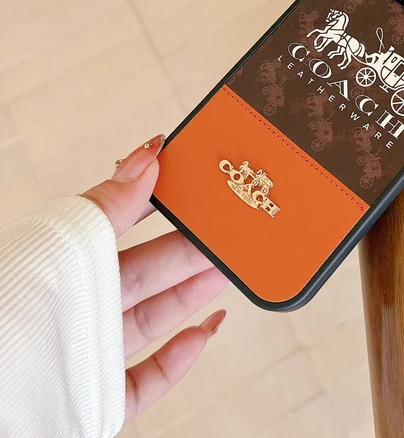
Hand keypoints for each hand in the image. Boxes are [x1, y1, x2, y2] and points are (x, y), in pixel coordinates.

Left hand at [83, 135, 228, 422]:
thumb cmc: (8, 316)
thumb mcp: (57, 245)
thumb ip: (105, 208)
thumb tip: (145, 162)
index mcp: (59, 265)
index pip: (113, 222)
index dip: (153, 200)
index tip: (189, 183)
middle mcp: (72, 307)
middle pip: (142, 271)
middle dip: (186, 248)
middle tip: (223, 230)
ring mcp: (85, 354)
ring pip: (150, 318)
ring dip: (192, 294)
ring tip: (225, 270)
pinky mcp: (96, 400)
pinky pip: (145, 380)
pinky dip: (180, 359)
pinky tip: (203, 332)